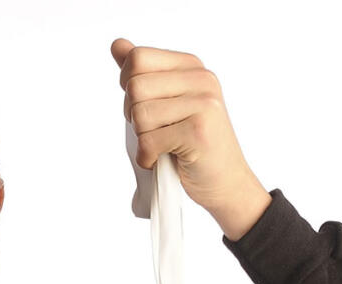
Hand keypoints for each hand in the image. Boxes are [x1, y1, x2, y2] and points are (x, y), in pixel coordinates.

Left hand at [112, 38, 270, 239]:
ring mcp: (203, 104)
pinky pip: (148, 141)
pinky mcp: (198, 131)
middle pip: (135, 87)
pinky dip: (147, 158)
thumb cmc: (190, 144)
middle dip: (133, 116)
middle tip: (155, 131)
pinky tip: (162, 160)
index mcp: (191, 66)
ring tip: (163, 145)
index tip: (145, 106)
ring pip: (140, 115)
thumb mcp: (166, 102)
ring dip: (142, 139)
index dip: (128, 85)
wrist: (224, 181)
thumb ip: (143, 73)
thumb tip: (118, 45)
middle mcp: (201, 79)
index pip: (137, 58)